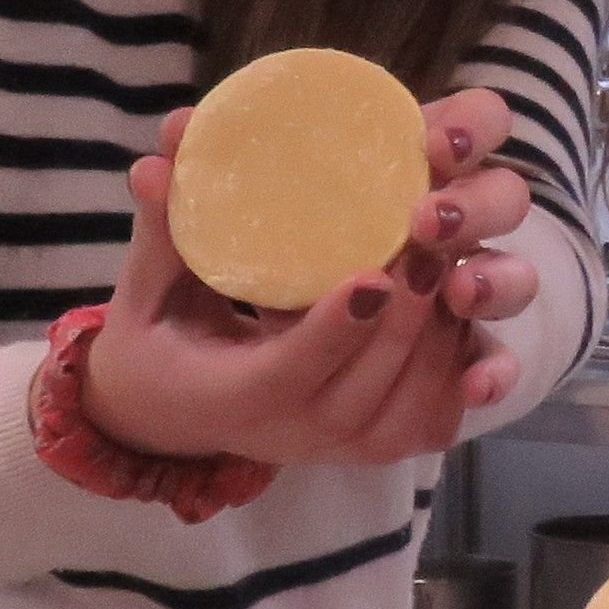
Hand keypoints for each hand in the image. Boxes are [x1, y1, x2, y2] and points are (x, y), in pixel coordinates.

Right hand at [76, 89, 537, 470]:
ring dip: (440, 333)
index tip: (371, 275)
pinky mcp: (376, 446)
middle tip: (431, 241)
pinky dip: (460, 368)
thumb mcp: (146, 293)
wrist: (171, 417)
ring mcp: (341, 448)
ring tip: (450, 259)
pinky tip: (463, 304)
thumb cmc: (158, 342)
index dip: (333, 330)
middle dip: (407, 317)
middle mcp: (293, 435)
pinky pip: (435, 419)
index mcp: (230, 398)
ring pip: (412, 407)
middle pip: (367, 390)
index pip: (288, 374)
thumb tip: (156, 159)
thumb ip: (162, 231)